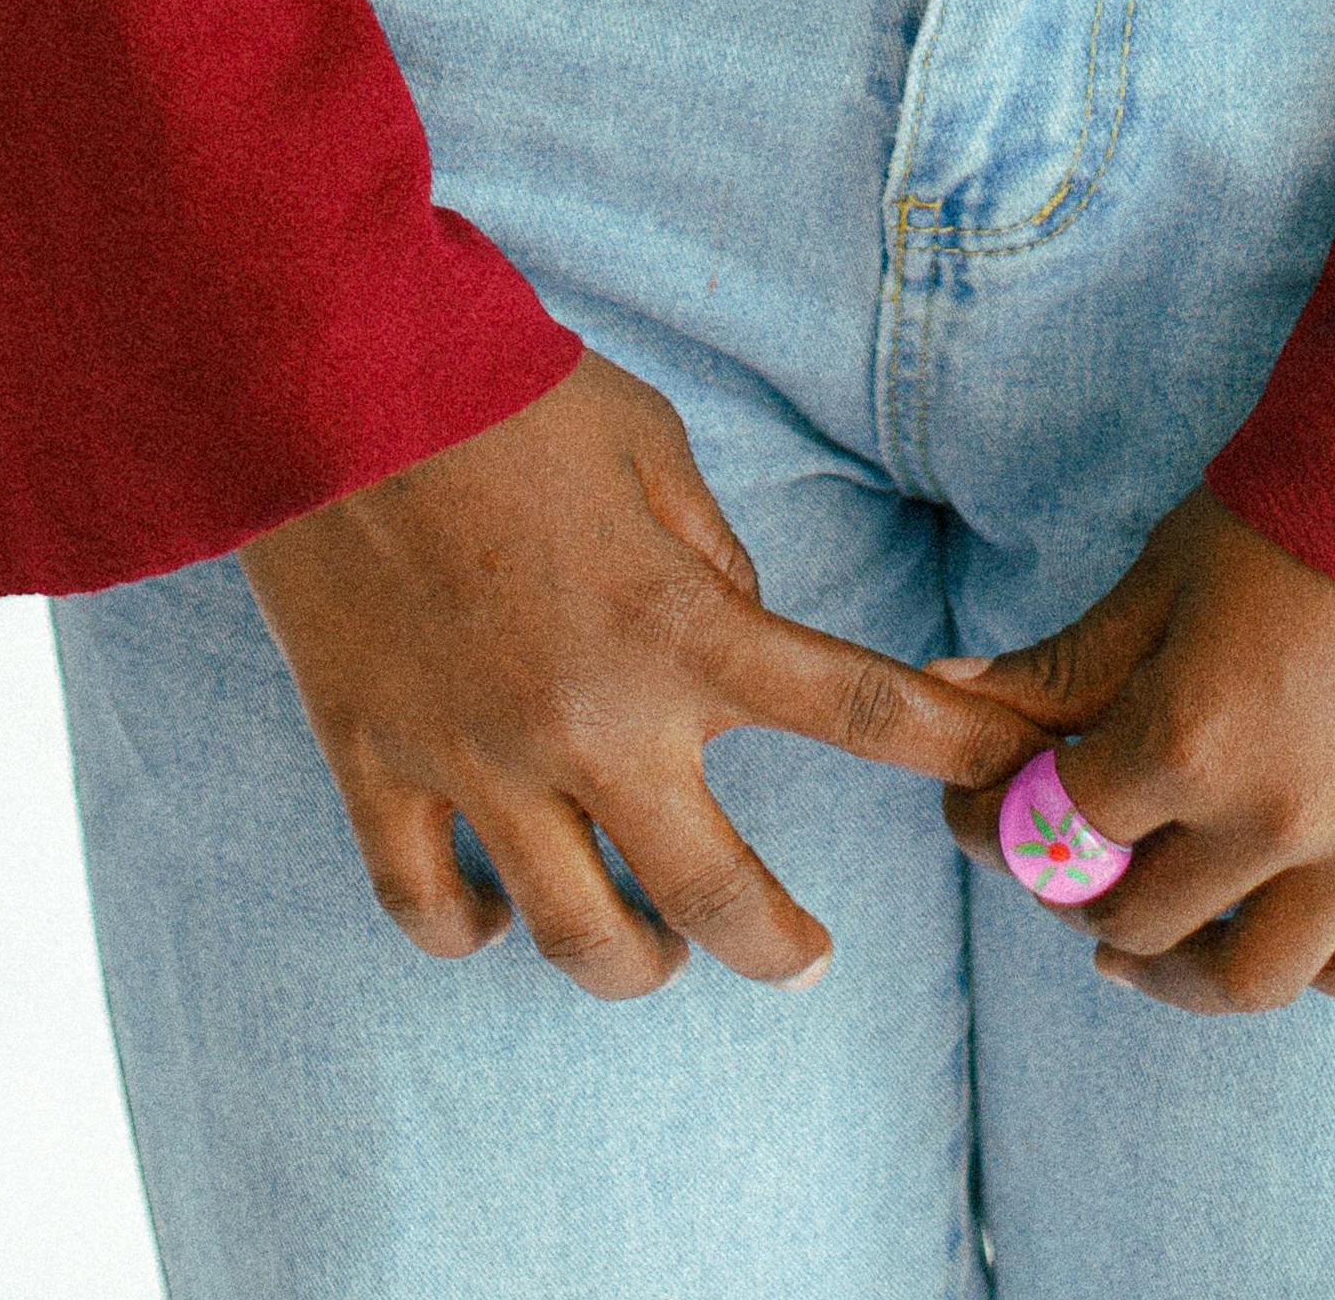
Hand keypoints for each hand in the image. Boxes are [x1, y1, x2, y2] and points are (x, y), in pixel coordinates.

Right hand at [240, 350, 1054, 1000]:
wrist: (329, 373)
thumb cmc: (501, 388)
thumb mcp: (648, 441)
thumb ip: (710, 553)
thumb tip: (732, 629)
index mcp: (677, 623)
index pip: (854, 707)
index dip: (948, 748)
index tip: (1005, 775)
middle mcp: (590, 720)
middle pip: (714, 899)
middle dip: (780, 948)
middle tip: (806, 956)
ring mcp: (478, 760)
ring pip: (578, 939)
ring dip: (634, 961)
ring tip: (652, 950)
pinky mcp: (379, 765)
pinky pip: (427, 908)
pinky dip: (468, 930)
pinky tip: (493, 915)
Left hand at [931, 487, 1334, 1012]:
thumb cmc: (1301, 501)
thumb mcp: (1168, 571)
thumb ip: (1068, 660)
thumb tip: (955, 695)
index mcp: (1190, 739)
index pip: (1059, 833)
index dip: (1001, 825)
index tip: (986, 813)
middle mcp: (1277, 816)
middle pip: (1143, 918)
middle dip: (1080, 896)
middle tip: (1071, 864)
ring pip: (1256, 978)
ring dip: (1183, 977)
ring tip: (1148, 949)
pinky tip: (1292, 944)